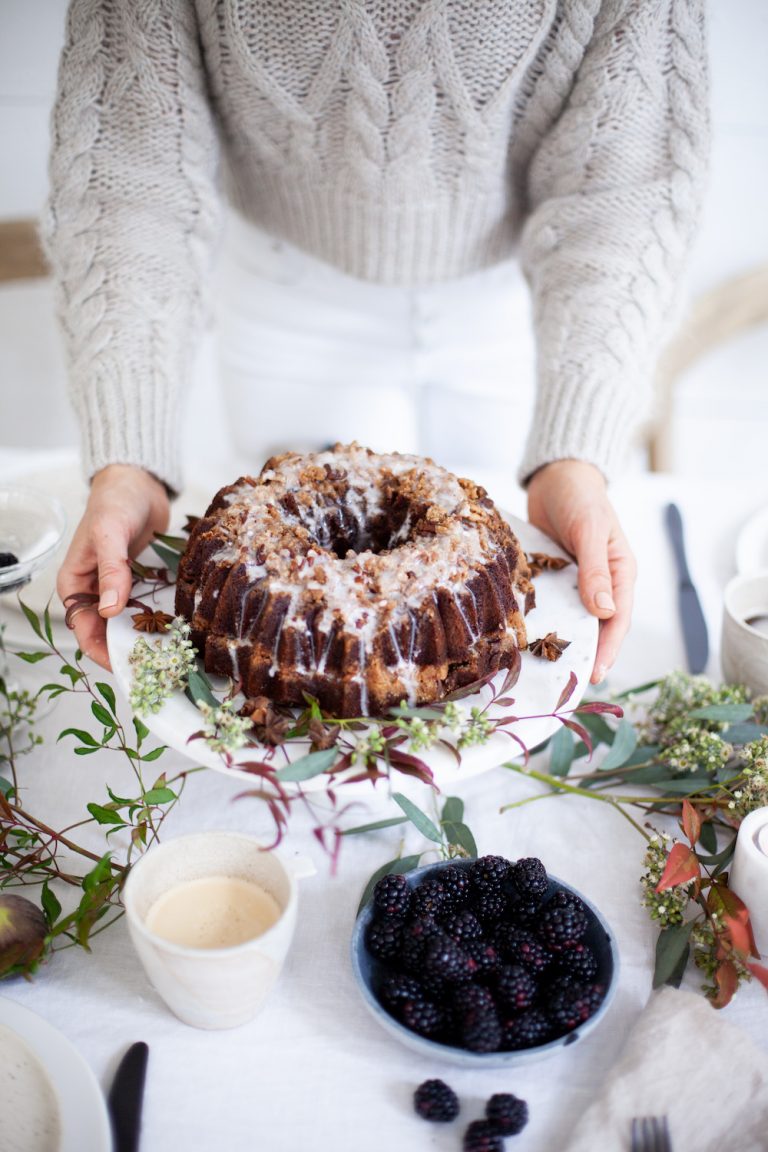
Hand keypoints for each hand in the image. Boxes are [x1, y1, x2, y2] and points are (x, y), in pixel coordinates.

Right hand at [57, 465, 169, 668]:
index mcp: (74, 585)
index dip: (102, 651)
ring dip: (146, 638)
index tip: (125, 666)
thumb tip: (109, 610)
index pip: (84, 630)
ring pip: (129, 624)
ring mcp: (119, 589)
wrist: (138, 482)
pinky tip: (179, 631)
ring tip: (170, 655)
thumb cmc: (115, 503)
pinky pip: (148, 608)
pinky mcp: (141, 583)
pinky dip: (159, 620)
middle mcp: (95, 591)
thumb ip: (111, 570)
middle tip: (155, 666)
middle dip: (127, 650)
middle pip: (107, 633)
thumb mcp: (109, 533)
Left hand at [526, 460, 635, 683]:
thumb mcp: (590, 530)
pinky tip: (523, 638)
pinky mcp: (553, 577)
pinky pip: (549, 604)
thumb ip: (596, 568)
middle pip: (596, 627)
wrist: (557, 476)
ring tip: (544, 669)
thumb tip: (604, 611)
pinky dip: (541, 620)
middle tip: (566, 682)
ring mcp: (576, 581)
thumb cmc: (581, 498)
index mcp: (620, 574)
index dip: (608, 649)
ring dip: (561, 641)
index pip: (618, 620)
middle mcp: (600, 582)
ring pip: (571, 618)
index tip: (596, 674)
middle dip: (584, 654)